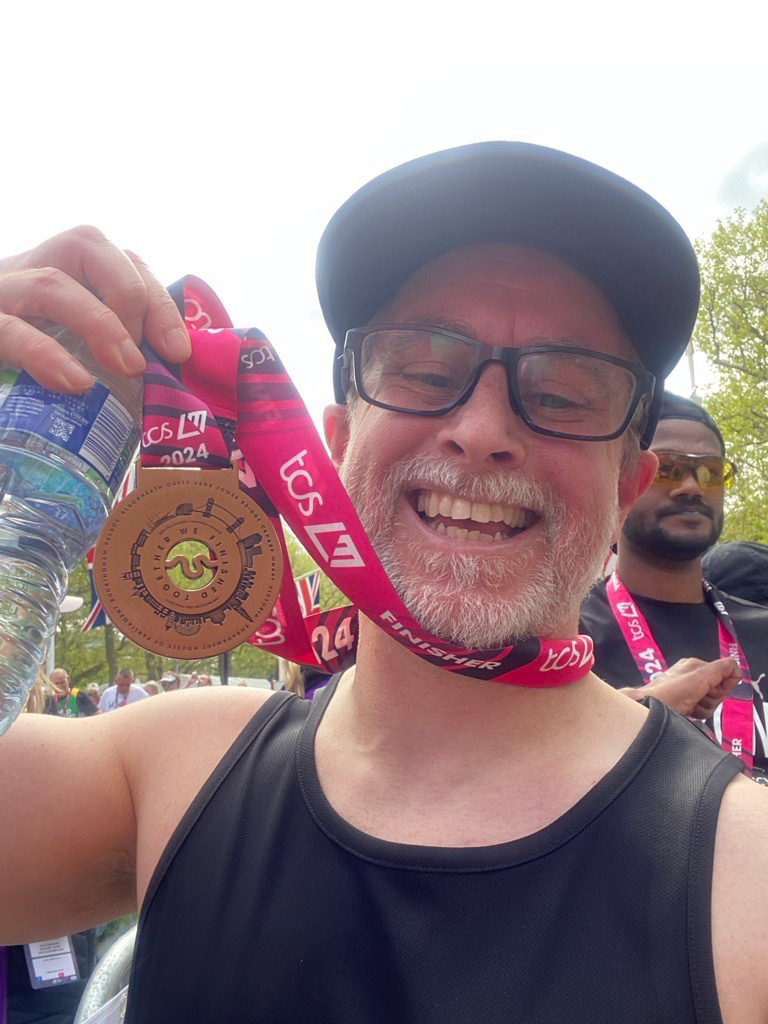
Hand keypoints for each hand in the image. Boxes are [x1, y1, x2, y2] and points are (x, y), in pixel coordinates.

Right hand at [0, 225, 189, 391]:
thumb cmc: (32, 364)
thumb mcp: (77, 346)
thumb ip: (118, 345)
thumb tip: (171, 367)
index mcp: (62, 269)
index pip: (121, 260)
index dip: (158, 302)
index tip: (177, 351)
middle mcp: (30, 269)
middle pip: (85, 245)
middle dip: (130, 298)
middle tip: (142, 358)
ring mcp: (3, 293)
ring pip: (50, 283)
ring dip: (99, 324)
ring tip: (127, 368)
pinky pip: (11, 331)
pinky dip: (47, 355)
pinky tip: (77, 382)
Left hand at [620, 656, 740, 717]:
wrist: (648, 710)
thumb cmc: (672, 692)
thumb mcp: (701, 676)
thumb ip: (722, 669)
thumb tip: (736, 670)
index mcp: (696, 666)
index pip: (725, 675)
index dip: (722, 685)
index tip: (710, 689)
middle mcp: (692, 677)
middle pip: (719, 691)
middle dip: (712, 699)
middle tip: (698, 699)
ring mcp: (688, 692)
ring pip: (711, 704)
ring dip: (704, 708)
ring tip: (690, 707)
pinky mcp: (684, 706)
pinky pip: (701, 712)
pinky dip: (697, 715)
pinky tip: (687, 714)